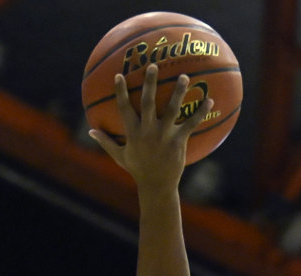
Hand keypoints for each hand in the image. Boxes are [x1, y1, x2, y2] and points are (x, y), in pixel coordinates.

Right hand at [88, 64, 214, 189]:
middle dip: (150, 83)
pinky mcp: (179, 141)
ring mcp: (164, 135)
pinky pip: (191, 123)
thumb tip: (90, 131)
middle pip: (148, 102)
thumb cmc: (138, 170)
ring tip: (184, 76)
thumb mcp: (119, 156)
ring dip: (178, 92)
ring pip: (171, 109)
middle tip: (153, 65)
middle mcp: (148, 131)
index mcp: (133, 132)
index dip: (121, 91)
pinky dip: (200, 112)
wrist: (157, 186)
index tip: (120, 75)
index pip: (124, 108)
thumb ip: (106, 141)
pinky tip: (210, 100)